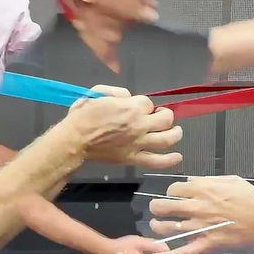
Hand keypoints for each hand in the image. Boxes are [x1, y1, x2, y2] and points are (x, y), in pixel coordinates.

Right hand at [64, 85, 182, 169]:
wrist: (75, 141)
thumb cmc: (83, 116)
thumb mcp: (96, 93)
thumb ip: (115, 92)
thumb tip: (128, 97)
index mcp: (130, 108)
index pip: (148, 103)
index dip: (144, 105)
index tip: (137, 108)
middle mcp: (139, 125)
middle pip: (165, 119)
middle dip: (166, 115)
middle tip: (161, 117)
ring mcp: (138, 143)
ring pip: (166, 139)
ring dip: (175, 134)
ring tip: (176, 132)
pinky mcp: (133, 158)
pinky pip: (156, 161)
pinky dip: (169, 160)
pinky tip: (178, 157)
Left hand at [148, 176, 253, 253]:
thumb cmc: (251, 198)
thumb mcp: (231, 180)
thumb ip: (208, 180)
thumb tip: (189, 181)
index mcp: (203, 190)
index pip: (173, 189)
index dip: (170, 191)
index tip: (173, 194)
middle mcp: (197, 207)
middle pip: (164, 206)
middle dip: (156, 206)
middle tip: (157, 208)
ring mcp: (200, 227)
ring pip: (168, 227)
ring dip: (158, 226)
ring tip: (156, 225)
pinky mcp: (206, 243)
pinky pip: (185, 250)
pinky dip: (172, 253)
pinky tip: (161, 252)